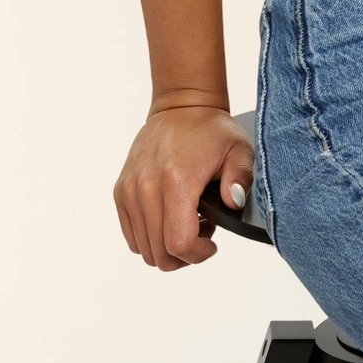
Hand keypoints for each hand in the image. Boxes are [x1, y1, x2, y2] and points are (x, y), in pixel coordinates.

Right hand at [113, 101, 254, 270]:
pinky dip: (150, 237)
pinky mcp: (121, 191)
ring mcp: (131, 190)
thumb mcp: (239, 149)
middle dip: (185, 256)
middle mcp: (147, 187)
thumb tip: (234, 202)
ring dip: (167, 247)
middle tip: (203, 233)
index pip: (178, 243)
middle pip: (159, 253)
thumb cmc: (211, 130)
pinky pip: (132, 235)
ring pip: (143, 248)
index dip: (198, 255)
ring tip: (188, 222)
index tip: (212, 244)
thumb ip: (241, 178)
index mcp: (177, 180)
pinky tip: (170, 218)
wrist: (181, 106)